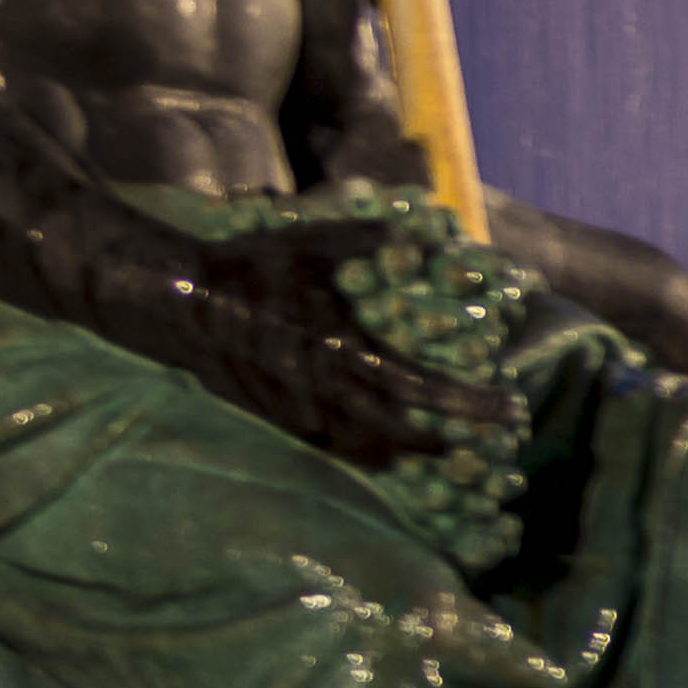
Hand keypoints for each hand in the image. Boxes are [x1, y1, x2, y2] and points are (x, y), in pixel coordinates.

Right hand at [176, 218, 515, 467]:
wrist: (178, 300)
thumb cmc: (251, 267)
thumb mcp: (315, 244)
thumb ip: (373, 240)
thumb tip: (427, 234)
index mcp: (343, 349)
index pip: (423, 389)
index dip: (471, 403)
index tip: (509, 407)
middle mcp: (326, 390)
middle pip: (402, 433)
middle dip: (448, 440)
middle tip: (484, 440)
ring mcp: (298, 409)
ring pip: (366, 450)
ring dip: (408, 452)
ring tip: (439, 449)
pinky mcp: (275, 416)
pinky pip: (331, 445)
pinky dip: (364, 452)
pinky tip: (380, 447)